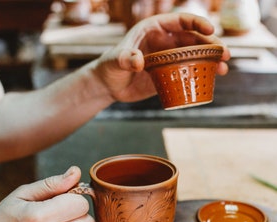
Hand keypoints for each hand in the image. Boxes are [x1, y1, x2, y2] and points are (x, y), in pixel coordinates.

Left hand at [95, 12, 229, 102]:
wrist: (108, 86)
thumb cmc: (109, 68)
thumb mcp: (115, 61)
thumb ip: (125, 59)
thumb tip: (138, 61)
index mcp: (153, 29)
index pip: (179, 21)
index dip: (196, 23)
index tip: (210, 30)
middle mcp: (163, 42)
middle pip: (192, 39)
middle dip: (210, 45)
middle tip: (225, 54)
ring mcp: (167, 59)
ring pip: (193, 55)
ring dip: (210, 60)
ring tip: (224, 68)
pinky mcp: (167, 74)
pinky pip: (186, 71)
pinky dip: (199, 74)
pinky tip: (211, 79)